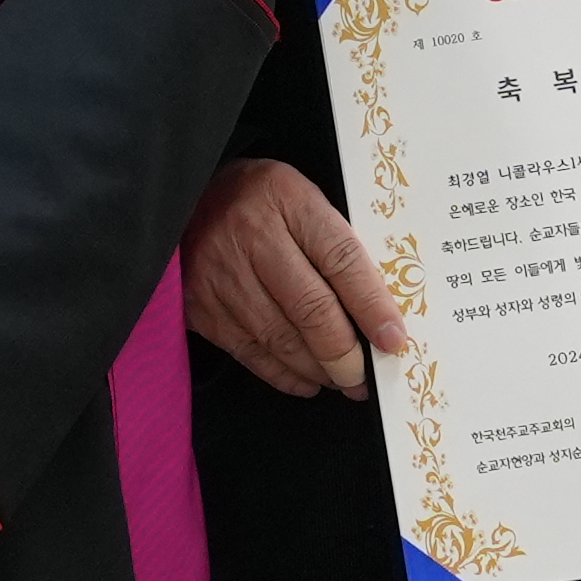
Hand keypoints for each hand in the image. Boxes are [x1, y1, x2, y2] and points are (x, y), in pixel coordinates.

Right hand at [181, 160, 407, 395]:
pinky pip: (250, 352)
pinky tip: (307, 380)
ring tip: (343, 381)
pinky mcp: (200, 306)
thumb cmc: (260, 201)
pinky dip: (284, 374)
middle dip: (346, 354)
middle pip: (311, 309)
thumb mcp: (302, 199)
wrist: (187, 198)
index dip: (372, 305)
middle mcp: (251, 236)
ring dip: (319, 370)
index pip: (341, 259)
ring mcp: (221, 274)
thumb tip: (378, 311)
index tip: (393, 340)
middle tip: (366, 377)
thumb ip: (335, 245)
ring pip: (281, 339)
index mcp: (288, 199)